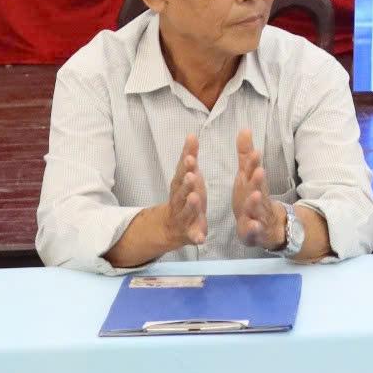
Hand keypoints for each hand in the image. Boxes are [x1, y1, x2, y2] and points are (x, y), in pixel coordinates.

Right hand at [159, 133, 208, 250]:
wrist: (171, 226)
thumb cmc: (185, 194)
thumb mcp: (188, 175)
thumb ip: (190, 157)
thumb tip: (192, 134)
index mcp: (180, 186)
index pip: (182, 173)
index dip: (186, 166)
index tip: (191, 157)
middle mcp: (179, 201)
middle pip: (182, 192)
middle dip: (186, 184)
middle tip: (192, 175)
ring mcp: (184, 218)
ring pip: (187, 212)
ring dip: (190, 206)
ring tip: (195, 198)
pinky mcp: (190, 233)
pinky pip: (193, 236)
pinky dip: (196, 237)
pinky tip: (201, 238)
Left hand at [233, 128, 285, 249]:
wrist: (267, 226)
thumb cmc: (253, 197)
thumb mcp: (247, 176)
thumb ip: (245, 155)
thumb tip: (244, 128)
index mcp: (254, 183)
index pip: (255, 171)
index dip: (254, 162)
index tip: (254, 152)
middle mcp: (258, 197)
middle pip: (259, 188)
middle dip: (258, 180)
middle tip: (258, 171)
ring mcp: (257, 214)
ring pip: (257, 208)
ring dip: (256, 202)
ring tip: (255, 195)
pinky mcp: (254, 231)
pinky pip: (253, 230)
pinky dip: (253, 228)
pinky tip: (251, 225)